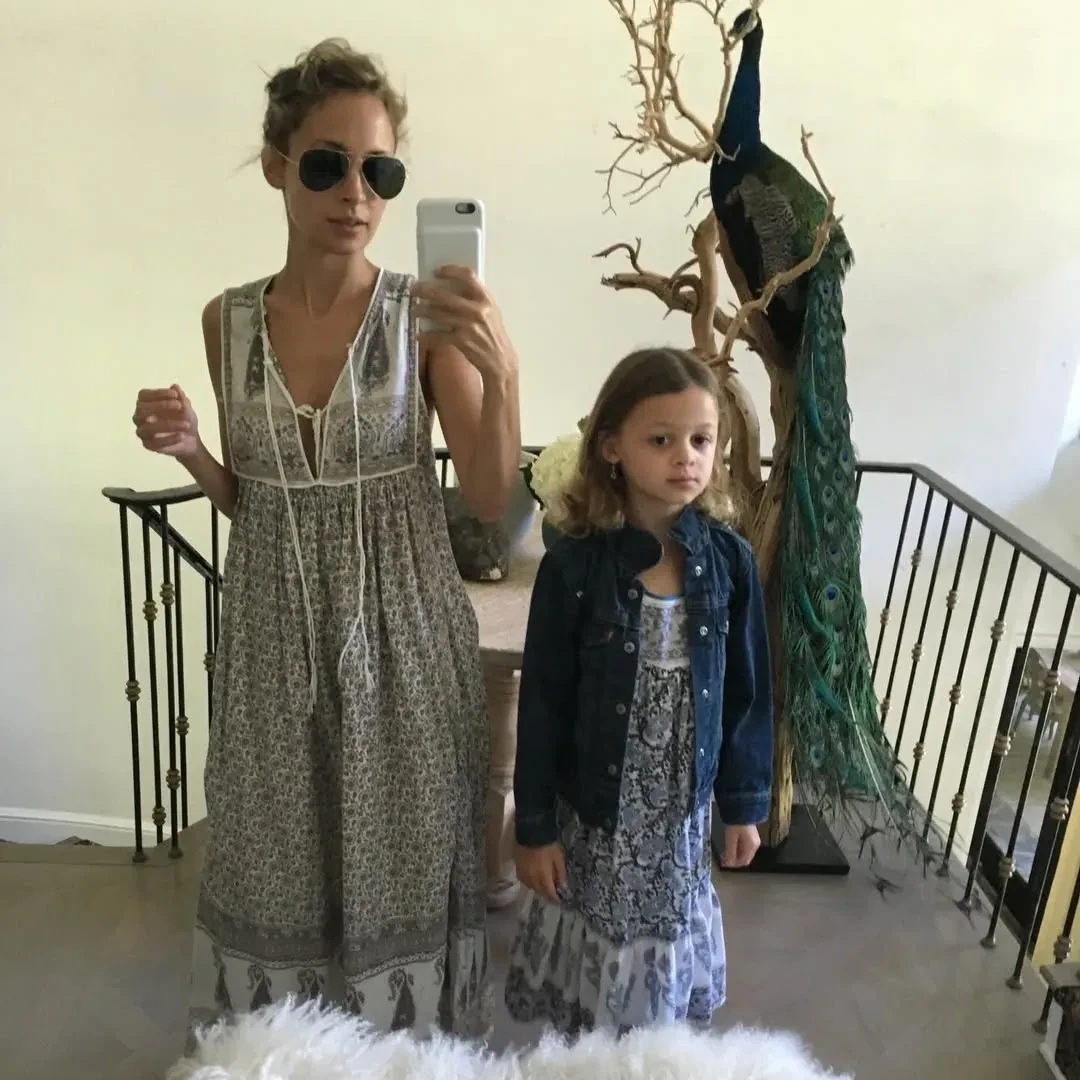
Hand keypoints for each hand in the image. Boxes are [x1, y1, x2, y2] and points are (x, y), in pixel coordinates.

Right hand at [132, 385, 198, 459]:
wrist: (191, 439)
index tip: (175, 394)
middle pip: (142, 409)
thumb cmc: (184, 418)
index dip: (157, 393)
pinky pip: (155, 443)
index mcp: (145, 403)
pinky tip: (182, 436)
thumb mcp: (186, 407)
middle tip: (179, 406)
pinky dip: (169, 439)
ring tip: (186, 424)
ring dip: (168, 425)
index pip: (143, 395)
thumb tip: (175, 386)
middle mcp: (140, 416)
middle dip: (161, 406)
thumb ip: (180, 398)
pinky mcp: (148, 445)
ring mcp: (143, 431)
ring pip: (148, 428)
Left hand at [412, 266, 517, 385]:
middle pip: (445, 294)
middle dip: (426, 290)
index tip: (437, 271)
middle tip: (414, 290)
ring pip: (438, 314)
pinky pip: (437, 335)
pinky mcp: (461, 341)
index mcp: (486, 299)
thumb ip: (475, 299)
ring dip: (422, 311)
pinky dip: (426, 336)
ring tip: (414, 310)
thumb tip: (450, 287)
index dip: (451, 270)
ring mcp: (469, 325)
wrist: (500, 361)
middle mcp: (478, 310)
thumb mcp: (490, 312)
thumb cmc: (493, 335)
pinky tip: (420, 336)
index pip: (468, 276)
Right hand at [515, 842, 566, 903]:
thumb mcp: (558, 858)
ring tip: (543, 885)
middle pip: (539, 891)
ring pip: (531, 887)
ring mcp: (523, 874)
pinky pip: (524, 880)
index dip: (554, 899)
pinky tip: (533, 878)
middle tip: (552, 892)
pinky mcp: (517, 868)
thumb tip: (563, 887)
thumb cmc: (548, 846)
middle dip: (546, 894)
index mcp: (543, 877)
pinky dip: (529, 882)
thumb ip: (560, 874)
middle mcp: (532, 879)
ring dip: (538, 888)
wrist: (531, 833)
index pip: (549, 893)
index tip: (558, 900)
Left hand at [721, 824, 760, 868]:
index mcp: (752, 847)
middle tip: (723, 858)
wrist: (742, 807)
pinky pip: (745, 846)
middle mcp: (755, 845)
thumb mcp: (731, 838)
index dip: (734, 864)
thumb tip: (727, 864)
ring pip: (745, 852)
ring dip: (736, 854)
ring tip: (725, 852)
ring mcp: (754, 839)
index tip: (723, 863)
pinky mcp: (751, 834)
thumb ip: (730, 852)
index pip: (744, 861)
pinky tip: (731, 845)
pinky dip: (738, 848)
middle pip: (745, 857)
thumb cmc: (736, 823)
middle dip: (734, 859)